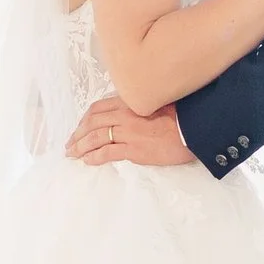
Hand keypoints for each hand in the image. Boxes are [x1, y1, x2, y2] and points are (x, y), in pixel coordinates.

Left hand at [67, 97, 199, 168]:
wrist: (194, 130)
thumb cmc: (180, 117)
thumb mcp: (158, 103)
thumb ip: (140, 105)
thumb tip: (130, 110)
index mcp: (130, 103)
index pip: (98, 108)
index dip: (84, 119)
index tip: (79, 127)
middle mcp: (125, 115)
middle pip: (92, 123)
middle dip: (77, 134)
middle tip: (69, 144)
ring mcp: (128, 133)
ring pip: (95, 138)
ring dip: (80, 147)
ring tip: (72, 154)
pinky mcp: (134, 149)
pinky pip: (107, 152)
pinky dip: (94, 157)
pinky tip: (87, 161)